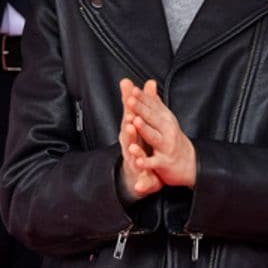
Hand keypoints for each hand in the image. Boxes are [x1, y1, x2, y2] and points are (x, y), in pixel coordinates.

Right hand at [117, 78, 162, 199]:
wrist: (133, 174)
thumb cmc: (135, 143)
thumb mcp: (136, 123)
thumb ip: (137, 103)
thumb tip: (136, 81)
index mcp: (130, 132)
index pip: (129, 117)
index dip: (130, 107)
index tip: (130, 98)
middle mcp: (128, 146)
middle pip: (127, 136)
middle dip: (128, 129)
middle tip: (130, 122)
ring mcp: (132, 162)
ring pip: (131, 157)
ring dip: (132, 152)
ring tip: (133, 148)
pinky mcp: (139, 178)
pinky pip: (140, 181)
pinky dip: (141, 183)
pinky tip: (141, 185)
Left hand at [123, 79, 196, 187]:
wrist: (188, 161)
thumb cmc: (171, 136)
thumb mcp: (164, 117)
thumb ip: (153, 101)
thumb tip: (149, 82)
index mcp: (164, 118)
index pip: (152, 105)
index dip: (142, 97)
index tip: (132, 89)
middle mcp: (167, 129)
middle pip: (151, 117)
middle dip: (141, 108)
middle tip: (130, 99)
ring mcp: (166, 146)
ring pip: (153, 137)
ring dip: (145, 129)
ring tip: (135, 122)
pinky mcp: (164, 162)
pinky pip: (153, 162)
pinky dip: (146, 163)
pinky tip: (138, 161)